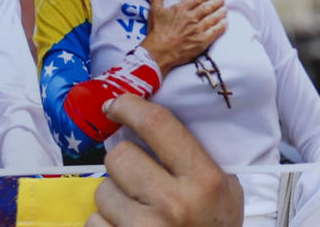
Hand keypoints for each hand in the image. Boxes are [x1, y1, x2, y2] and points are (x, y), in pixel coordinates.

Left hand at [92, 96, 242, 226]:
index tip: (116, 104)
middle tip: (136, 175)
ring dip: (113, 198)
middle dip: (124, 163)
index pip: (158, 125)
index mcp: (203, 180)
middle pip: (120, 157)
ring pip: (102, 191)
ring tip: (135, 210)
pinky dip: (105, 225)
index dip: (131, 107)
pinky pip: (93, 223)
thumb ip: (196, 161)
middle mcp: (172, 202)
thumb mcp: (226, 192)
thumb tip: (149, 126)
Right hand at [138, 0, 226, 74]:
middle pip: (208, 7)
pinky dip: (221, 26)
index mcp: (181, 9)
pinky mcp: (202, 41)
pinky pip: (215, 31)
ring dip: (220, 13)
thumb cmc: (156, 32)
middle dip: (216, 2)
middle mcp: (191, 17)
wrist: (158, 52)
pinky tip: (225, 23)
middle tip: (222, 0)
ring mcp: (198, 29)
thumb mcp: (154, 11)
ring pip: (213, 18)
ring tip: (225, 9)